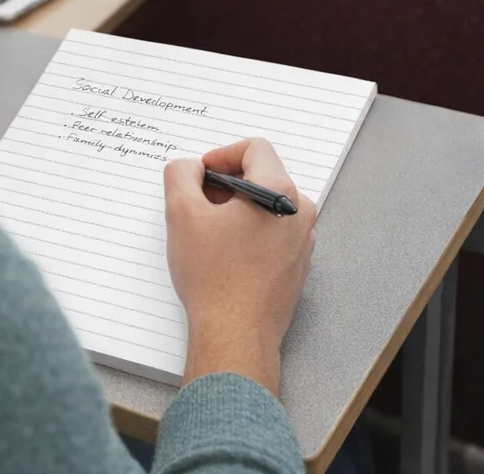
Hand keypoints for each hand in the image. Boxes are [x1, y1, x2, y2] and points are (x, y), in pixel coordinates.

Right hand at [164, 139, 316, 394]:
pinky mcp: (297, 266)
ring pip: (266, 205)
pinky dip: (248, 232)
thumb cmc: (213, 276)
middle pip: (261, 175)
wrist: (235, 336)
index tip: (201, 176)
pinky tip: (224, 255)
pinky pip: (272, 232)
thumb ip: (180, 173)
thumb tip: (191, 168)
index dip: (221, 155)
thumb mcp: (181, 212)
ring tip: (209, 233)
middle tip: (199, 204)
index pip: (254, 148)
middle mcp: (300, 214)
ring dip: (236, 209)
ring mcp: (302, 242)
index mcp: (280, 192)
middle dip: (226, 184)